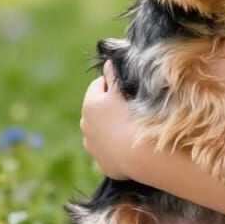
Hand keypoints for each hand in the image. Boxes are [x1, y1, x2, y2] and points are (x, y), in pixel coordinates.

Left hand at [79, 61, 135, 179]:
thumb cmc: (132, 117)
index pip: (99, 85)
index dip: (114, 85)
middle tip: (130, 108)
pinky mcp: (101, 161)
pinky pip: (107, 148)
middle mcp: (85, 124)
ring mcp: (92, 144)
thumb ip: (113, 75)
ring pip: (101, 129)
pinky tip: (128, 144)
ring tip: (130, 127)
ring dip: (111, 126)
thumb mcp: (123, 91)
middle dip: (110, 106)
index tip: (128, 90)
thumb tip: (108, 62)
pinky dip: (114, 145)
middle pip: (98, 108)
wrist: (139, 154)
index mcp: (89, 104)